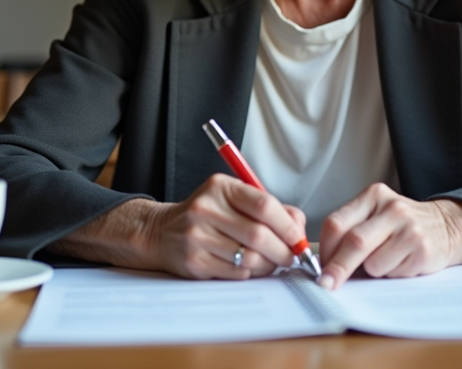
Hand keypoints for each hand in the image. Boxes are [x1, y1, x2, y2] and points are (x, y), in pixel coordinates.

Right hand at [147, 174, 307, 279]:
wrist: (162, 232)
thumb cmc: (206, 216)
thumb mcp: (233, 199)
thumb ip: (267, 208)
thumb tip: (299, 227)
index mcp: (220, 187)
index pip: (264, 205)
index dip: (288, 225)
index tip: (298, 238)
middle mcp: (206, 209)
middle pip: (259, 235)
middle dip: (283, 250)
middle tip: (291, 257)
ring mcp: (198, 236)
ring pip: (249, 258)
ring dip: (269, 265)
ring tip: (271, 262)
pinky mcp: (195, 261)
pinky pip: (236, 273)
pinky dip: (250, 273)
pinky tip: (249, 267)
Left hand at [317, 183, 461, 289]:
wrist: (447, 225)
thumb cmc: (401, 225)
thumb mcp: (375, 216)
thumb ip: (350, 232)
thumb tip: (324, 264)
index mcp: (372, 196)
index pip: (336, 223)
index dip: (325, 250)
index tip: (319, 268)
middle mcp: (391, 207)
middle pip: (354, 242)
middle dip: (337, 268)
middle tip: (327, 284)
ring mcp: (409, 227)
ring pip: (374, 263)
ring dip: (372, 271)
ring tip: (386, 259)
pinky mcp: (424, 248)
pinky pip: (394, 272)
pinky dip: (391, 274)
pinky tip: (403, 261)